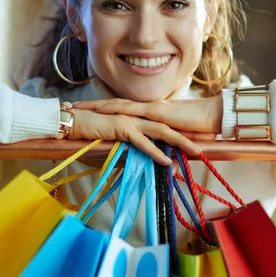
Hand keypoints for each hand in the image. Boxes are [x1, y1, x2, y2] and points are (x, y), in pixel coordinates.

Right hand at [68, 109, 202, 165]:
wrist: (71, 120)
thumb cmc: (90, 130)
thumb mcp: (114, 138)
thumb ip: (128, 145)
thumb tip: (137, 158)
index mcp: (137, 118)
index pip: (162, 127)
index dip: (179, 134)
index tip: (195, 143)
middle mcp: (137, 117)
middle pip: (168, 128)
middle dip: (187, 137)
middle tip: (204, 148)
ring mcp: (130, 121)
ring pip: (161, 132)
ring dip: (179, 143)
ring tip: (195, 152)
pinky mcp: (121, 128)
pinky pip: (142, 142)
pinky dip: (156, 151)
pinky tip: (167, 160)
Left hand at [73, 96, 222, 137]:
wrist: (214, 117)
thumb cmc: (200, 128)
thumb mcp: (177, 138)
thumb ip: (164, 143)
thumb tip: (158, 154)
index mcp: (152, 113)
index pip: (125, 109)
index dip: (107, 109)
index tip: (88, 111)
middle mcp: (149, 108)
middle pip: (116, 104)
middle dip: (94, 105)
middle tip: (75, 106)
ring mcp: (153, 108)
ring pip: (120, 104)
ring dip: (99, 106)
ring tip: (81, 107)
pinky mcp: (159, 112)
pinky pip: (134, 110)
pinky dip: (117, 109)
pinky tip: (103, 109)